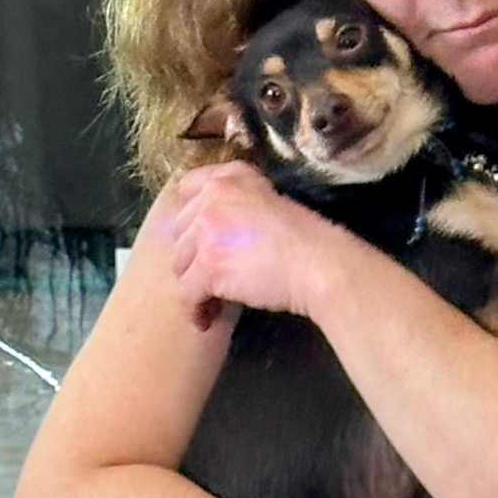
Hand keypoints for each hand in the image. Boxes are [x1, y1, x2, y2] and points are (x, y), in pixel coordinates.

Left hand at [163, 162, 339, 329]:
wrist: (318, 263)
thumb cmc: (306, 239)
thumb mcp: (270, 200)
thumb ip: (240, 202)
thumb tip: (221, 227)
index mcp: (228, 178)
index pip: (186, 188)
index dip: (191, 218)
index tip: (200, 238)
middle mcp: (211, 197)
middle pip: (179, 231)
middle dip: (191, 255)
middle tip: (209, 276)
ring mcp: (206, 230)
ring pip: (179, 263)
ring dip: (193, 283)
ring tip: (209, 300)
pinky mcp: (208, 264)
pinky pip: (187, 293)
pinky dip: (196, 309)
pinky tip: (206, 319)